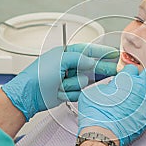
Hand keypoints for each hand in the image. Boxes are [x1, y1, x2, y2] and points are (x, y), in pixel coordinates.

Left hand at [2, 43, 118, 120]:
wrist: (29, 95)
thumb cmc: (38, 75)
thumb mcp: (60, 60)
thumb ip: (79, 58)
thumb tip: (91, 61)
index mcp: (67, 54)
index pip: (89, 50)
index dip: (103, 52)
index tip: (115, 54)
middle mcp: (70, 66)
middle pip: (92, 67)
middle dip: (101, 69)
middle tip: (116, 71)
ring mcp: (70, 79)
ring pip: (85, 82)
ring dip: (75, 84)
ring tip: (61, 85)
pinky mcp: (69, 91)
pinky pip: (79, 93)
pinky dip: (71, 93)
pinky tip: (61, 92)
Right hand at [77, 65, 145, 145]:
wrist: (101, 133)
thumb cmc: (95, 114)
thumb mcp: (92, 92)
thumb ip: (104, 87)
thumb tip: (106, 88)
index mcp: (125, 79)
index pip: (132, 68)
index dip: (128, 73)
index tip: (126, 78)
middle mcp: (138, 87)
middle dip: (144, 78)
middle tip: (137, 85)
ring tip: (142, 100)